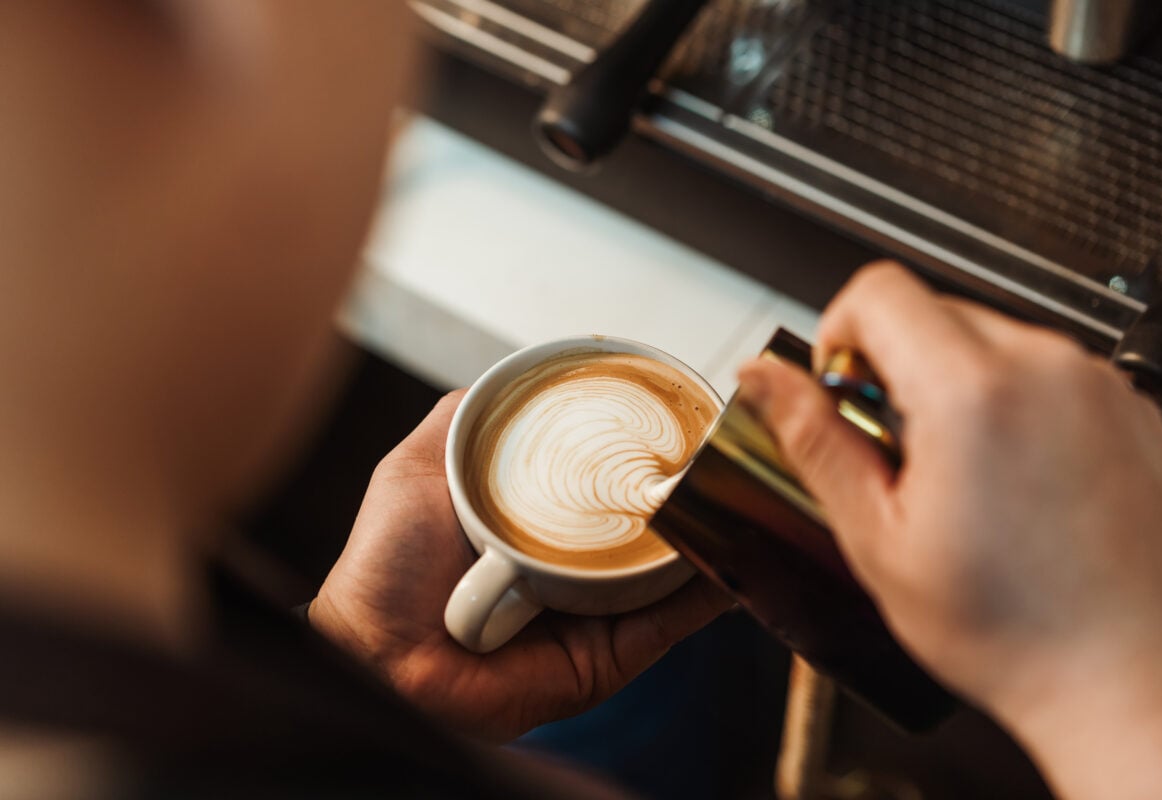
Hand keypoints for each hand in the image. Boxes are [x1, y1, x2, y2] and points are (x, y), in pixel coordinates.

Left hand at [309, 390, 729, 742]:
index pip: (602, 478)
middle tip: (724, 454)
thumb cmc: (386, 563)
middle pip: (646, 523)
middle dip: (688, 493)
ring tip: (742, 496)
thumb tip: (513, 375)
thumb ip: (463, 418)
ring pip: (670, 569)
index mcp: (535, 520)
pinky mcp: (610, 655)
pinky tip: (735, 560)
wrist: (376, 658)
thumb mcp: (420, 465)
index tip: (679, 414)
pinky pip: (668, 622)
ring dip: (710, 536)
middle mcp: (570, 562)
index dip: (640, 450)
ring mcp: (595, 609)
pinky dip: (707, 594)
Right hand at [738, 262, 1161, 798]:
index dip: (838, 335)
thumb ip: (813, 438)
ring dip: (951, 383)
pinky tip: (1008, 479)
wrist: (1120, 677)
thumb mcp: (876, 536)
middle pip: (931, 309)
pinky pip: (1042, 367)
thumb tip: (763, 378)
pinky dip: (1010, 400)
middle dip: (894, 367)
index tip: (845, 392)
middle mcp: (1045, 368)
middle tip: (897, 454)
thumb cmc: (1011, 628)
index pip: (878, 290)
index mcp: (973, 392)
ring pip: (985, 336)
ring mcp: (1095, 383)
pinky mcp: (1125, 405)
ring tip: (958, 476)